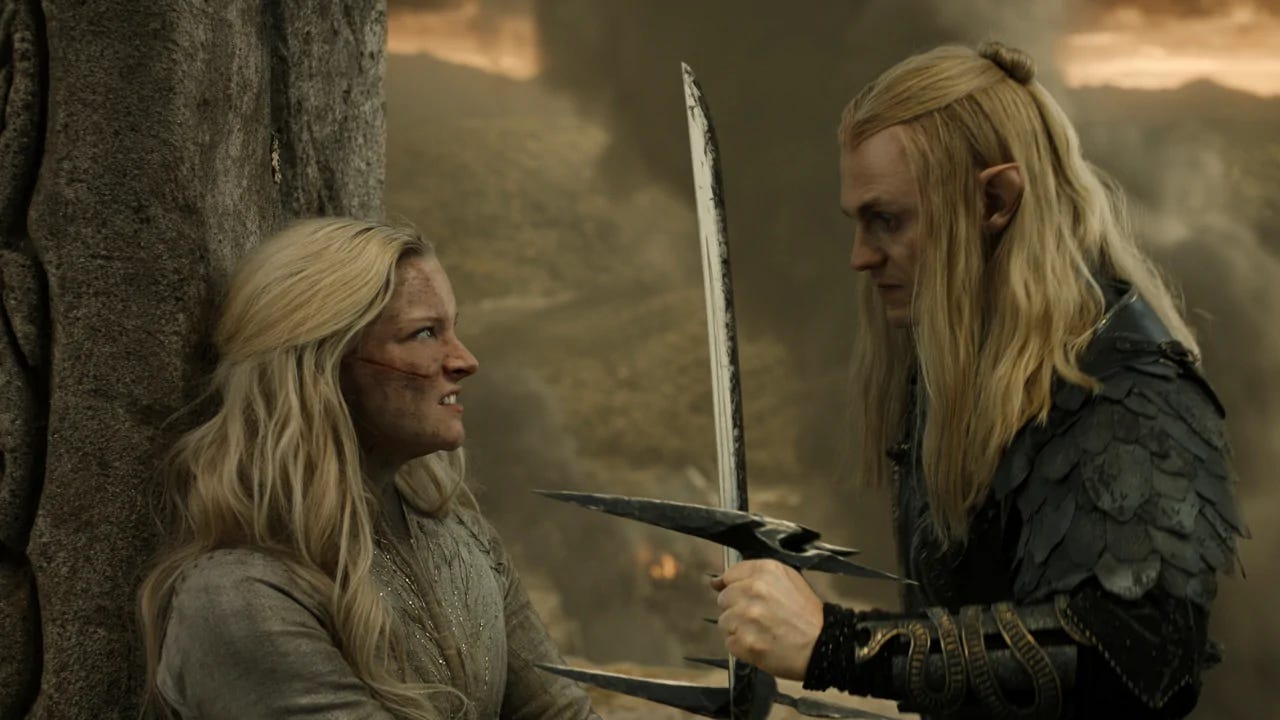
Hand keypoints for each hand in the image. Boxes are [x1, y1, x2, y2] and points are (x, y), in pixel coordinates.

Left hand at [709, 559, 823, 680]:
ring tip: (762, 632)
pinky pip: (730, 643)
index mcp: (765, 571)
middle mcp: (754, 590)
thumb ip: (753, 576)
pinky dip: (742, 647)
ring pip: (725, 622)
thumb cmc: (807, 615)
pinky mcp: (745, 641)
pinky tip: (761, 644)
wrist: (823, 645)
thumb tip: (716, 582)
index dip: (737, 588)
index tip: (746, 598)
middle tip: (760, 618)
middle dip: (738, 609)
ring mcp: (748, 617)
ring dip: (739, 629)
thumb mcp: (788, 580)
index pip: (730, 575)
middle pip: (724, 599)